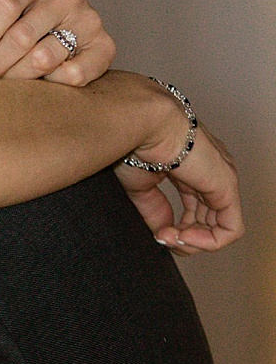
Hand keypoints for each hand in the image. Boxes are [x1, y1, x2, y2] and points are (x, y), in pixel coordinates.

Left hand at [0, 0, 111, 82]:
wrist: (65, 31)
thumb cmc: (21, 19)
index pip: (7, 3)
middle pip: (22, 35)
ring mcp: (90, 18)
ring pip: (43, 58)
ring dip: (17, 77)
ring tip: (4, 81)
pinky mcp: (105, 45)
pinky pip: (72, 75)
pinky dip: (50, 83)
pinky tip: (38, 80)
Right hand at [119, 106, 240, 251]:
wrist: (140, 122)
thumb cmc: (133, 140)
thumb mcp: (141, 186)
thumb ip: (155, 211)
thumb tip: (164, 233)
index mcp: (192, 167)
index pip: (195, 208)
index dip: (177, 228)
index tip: (156, 233)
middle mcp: (212, 172)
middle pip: (208, 220)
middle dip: (185, 237)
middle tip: (162, 237)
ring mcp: (222, 178)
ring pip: (221, 227)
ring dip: (194, 242)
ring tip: (171, 237)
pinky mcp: (227, 186)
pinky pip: (230, 229)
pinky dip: (208, 242)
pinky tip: (184, 237)